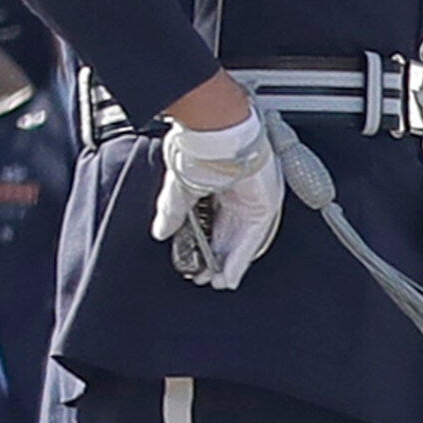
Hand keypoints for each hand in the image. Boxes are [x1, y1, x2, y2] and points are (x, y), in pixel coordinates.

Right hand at [151, 106, 283, 290]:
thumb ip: (172, 212)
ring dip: (227, 263)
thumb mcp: (178, 187)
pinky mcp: (263, 210)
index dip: (198, 244)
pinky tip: (229, 276)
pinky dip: (240, 260)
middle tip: (203, 276)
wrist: (221, 140)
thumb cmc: (199, 153)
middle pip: (223, 235)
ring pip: (237, 241)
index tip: (191, 261)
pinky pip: (252, 241)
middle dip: (213, 258)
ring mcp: (248, 204)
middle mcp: (231, 198)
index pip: (205, 222)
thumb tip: (160, 232)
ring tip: (216, 283)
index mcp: (210, 187)